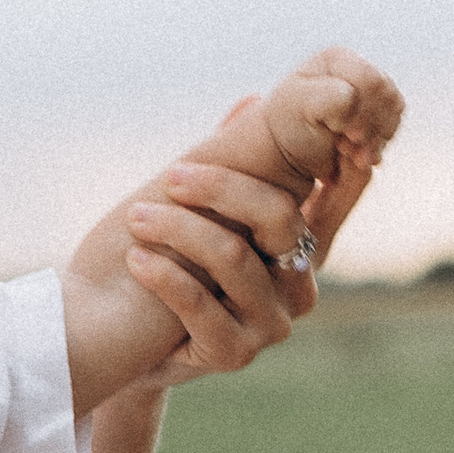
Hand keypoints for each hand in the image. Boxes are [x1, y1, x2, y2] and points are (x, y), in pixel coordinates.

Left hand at [119, 47, 402, 375]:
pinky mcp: (235, 353)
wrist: (113, 339)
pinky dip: (164, 275)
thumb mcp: (201, 210)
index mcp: (302, 244)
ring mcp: (271, 324)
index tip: (320, 123)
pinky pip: (201, 304)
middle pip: (279, 216)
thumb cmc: (163, 260)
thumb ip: (232, 162)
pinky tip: (136, 258)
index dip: (338, 158)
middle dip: (220, 188)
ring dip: (176, 230)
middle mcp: (298, 285)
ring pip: (233, 256)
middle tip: (172, 174)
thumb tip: (252, 98)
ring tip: (137, 218)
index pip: (339, 192)